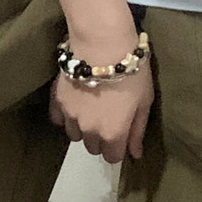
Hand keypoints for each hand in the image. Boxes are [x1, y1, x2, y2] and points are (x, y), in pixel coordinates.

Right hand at [48, 47, 153, 165]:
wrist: (102, 44)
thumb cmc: (132, 72)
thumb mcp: (144, 102)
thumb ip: (138, 131)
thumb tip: (135, 154)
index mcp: (112, 133)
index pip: (112, 157)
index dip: (119, 148)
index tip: (122, 133)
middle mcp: (89, 130)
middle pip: (93, 147)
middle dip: (101, 138)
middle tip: (109, 117)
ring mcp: (70, 116)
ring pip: (75, 135)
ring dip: (84, 128)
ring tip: (92, 109)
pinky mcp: (57, 100)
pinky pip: (59, 119)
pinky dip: (66, 117)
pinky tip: (75, 104)